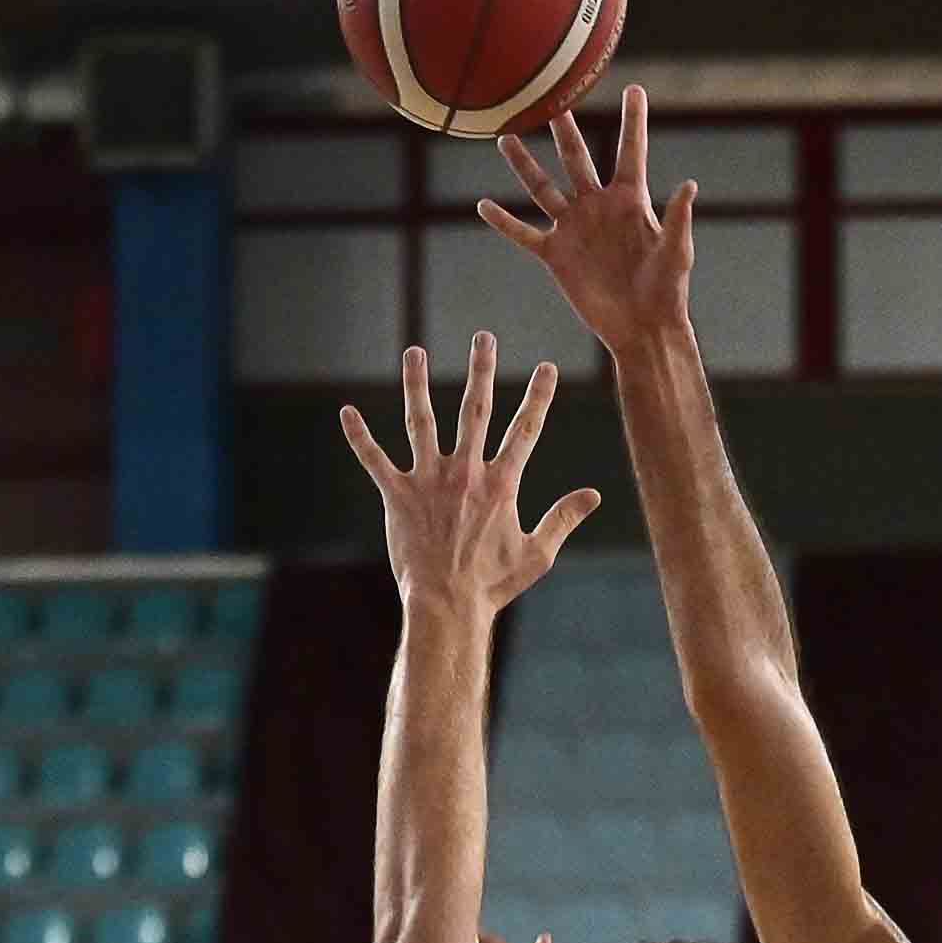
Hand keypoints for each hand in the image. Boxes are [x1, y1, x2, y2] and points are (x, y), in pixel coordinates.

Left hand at [340, 333, 599, 616]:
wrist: (448, 605)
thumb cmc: (494, 584)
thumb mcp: (538, 553)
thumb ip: (564, 518)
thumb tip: (594, 495)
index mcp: (502, 484)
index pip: (525, 431)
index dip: (539, 397)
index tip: (548, 368)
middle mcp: (466, 473)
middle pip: (475, 410)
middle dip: (482, 370)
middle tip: (484, 337)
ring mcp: (429, 481)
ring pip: (422, 421)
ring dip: (417, 383)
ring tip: (414, 351)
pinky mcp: (398, 495)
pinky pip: (375, 459)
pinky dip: (360, 436)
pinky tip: (347, 412)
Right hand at [482, 85, 695, 350]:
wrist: (643, 328)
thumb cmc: (668, 291)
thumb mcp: (676, 252)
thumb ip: (678, 218)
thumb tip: (690, 185)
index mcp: (630, 201)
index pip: (630, 151)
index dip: (633, 121)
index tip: (635, 88)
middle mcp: (598, 207)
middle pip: (576, 159)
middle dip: (564, 129)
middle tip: (551, 98)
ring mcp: (574, 229)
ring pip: (543, 188)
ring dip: (524, 165)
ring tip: (505, 138)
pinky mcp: (557, 255)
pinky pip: (524, 233)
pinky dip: (504, 221)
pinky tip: (483, 206)